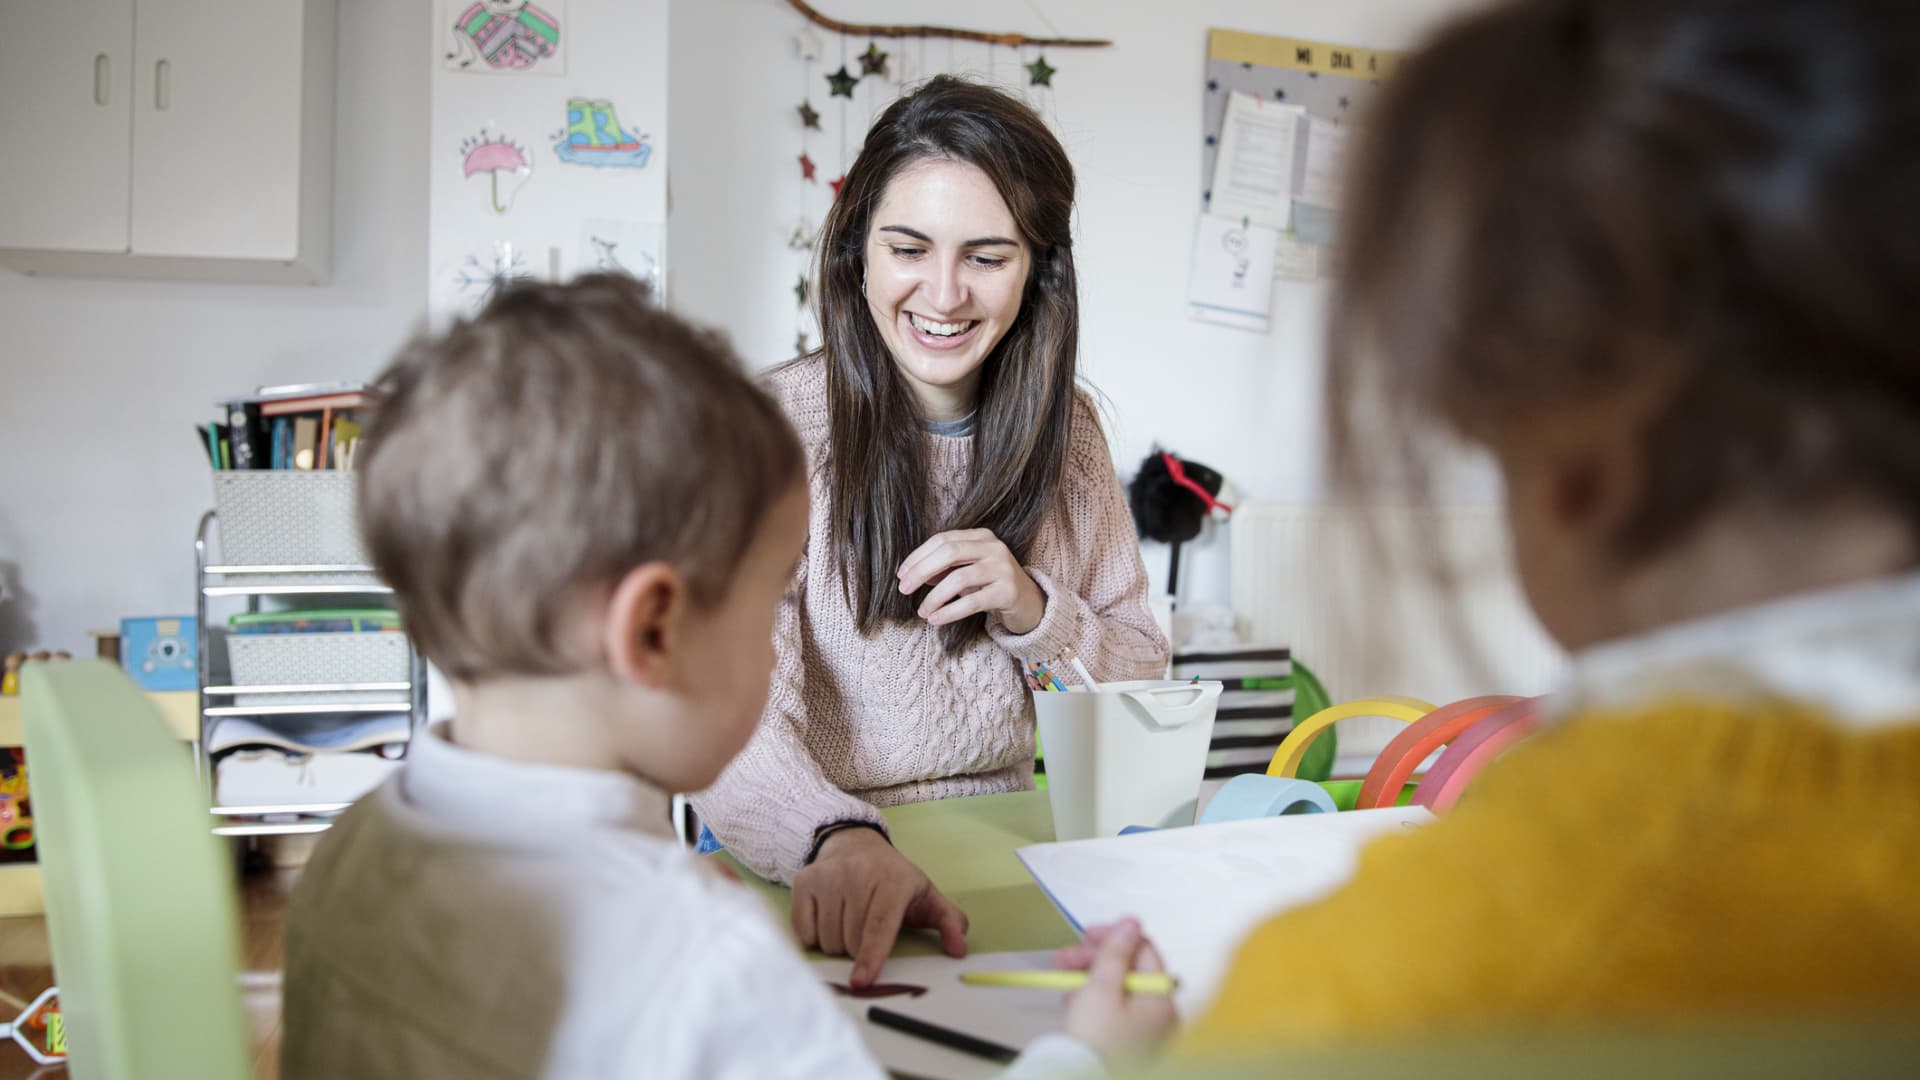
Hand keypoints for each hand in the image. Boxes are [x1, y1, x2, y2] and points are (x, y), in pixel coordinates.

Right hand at [791, 827, 969, 985]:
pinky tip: (828, 918)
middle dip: (858, 951)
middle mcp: (857, 874)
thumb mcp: (927, 896)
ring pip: (827, 939)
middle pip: (851, 941)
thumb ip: (950, 922)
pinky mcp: (803, 881)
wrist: (856, 845)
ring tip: (849, 922)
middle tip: (866, 930)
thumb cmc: (894, 880)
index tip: (862, 981)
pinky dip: (815, 936)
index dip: (871, 956)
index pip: (879, 926)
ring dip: (837, 945)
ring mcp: (827, 876)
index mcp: (892, 880)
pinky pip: (804, 931)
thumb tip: (959, 950)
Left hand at [897, 528, 1045, 634]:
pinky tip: (936, 620)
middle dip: (921, 571)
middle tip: (903, 590)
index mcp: (981, 536)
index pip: (943, 540)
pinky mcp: (1008, 592)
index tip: (901, 575)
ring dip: (935, 597)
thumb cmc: (991, 585)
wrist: (1029, 603)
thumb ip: (944, 569)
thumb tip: (913, 575)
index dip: (919, 556)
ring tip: (922, 611)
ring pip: (959, 578)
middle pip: (949, 552)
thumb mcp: (967, 572)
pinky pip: (972, 601)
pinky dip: (950, 611)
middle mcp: (994, 547)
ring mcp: (1003, 568)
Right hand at [1053, 918, 1178, 1061]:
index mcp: (1161, 998)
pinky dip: (1096, 1001)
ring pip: (1120, 990)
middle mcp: (1161, 1015)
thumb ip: (1116, 952)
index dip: (1115, 936)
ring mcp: (1148, 1032)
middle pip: (1131, 970)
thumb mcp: (1101, 987)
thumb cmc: (1095, 1042)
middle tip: (1066, 957)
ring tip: (1065, 981)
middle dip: (1095, 959)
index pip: (1144, 951)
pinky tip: (1075, 1001)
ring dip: (1090, 979)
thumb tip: (1130, 925)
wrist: (1082, 1079)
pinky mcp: (1133, 1044)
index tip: (1089, 933)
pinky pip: (1117, 1011)